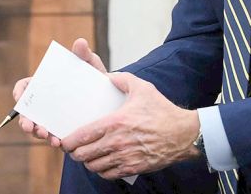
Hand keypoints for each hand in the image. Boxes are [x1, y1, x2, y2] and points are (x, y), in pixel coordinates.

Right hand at [13, 38, 106, 147]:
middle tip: (30, 126)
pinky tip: (59, 143)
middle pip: (26, 112)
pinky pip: (53, 138)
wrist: (111, 101)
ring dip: (38, 134)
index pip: (25, 88)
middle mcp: (44, 104)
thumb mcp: (90, 66)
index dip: (19, 93)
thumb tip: (80, 42)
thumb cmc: (94, 80)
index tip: (19, 98)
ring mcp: (51, 119)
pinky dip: (53, 141)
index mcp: (44, 86)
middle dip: (25, 121)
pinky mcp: (62, 132)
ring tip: (48, 137)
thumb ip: (84, 55)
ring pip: (37, 128)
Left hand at [61, 73, 199, 179]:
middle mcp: (117, 142)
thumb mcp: (141, 88)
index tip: (64, 141)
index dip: (69, 141)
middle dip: (75, 153)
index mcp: (115, 123)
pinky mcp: (134, 167)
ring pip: (95, 166)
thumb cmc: (162, 110)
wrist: (185, 133)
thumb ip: (121, 79)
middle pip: (84, 154)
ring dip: (88, 162)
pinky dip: (102, 170)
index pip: (83, 136)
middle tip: (74, 149)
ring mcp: (125, 157)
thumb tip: (108, 77)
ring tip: (87, 155)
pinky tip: (101, 163)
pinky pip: (109, 174)